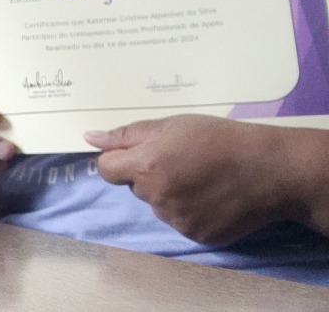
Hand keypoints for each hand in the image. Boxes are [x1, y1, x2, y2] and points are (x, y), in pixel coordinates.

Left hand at [88, 115, 292, 244]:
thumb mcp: (174, 125)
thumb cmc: (221, 140)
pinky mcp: (195, 235)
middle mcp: (156, 197)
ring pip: (158, 206)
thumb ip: (128, 135)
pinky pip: (180, 221)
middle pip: (135, 187)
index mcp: (146, 166)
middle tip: (184, 161)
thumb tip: (90, 138)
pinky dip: (190, 211)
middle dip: (150, 174)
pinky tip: (212, 197)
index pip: (107, 169)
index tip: (139, 154)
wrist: (271, 170)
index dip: (119, 160)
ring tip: (203, 179)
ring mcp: (176, 219)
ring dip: (170, 194)